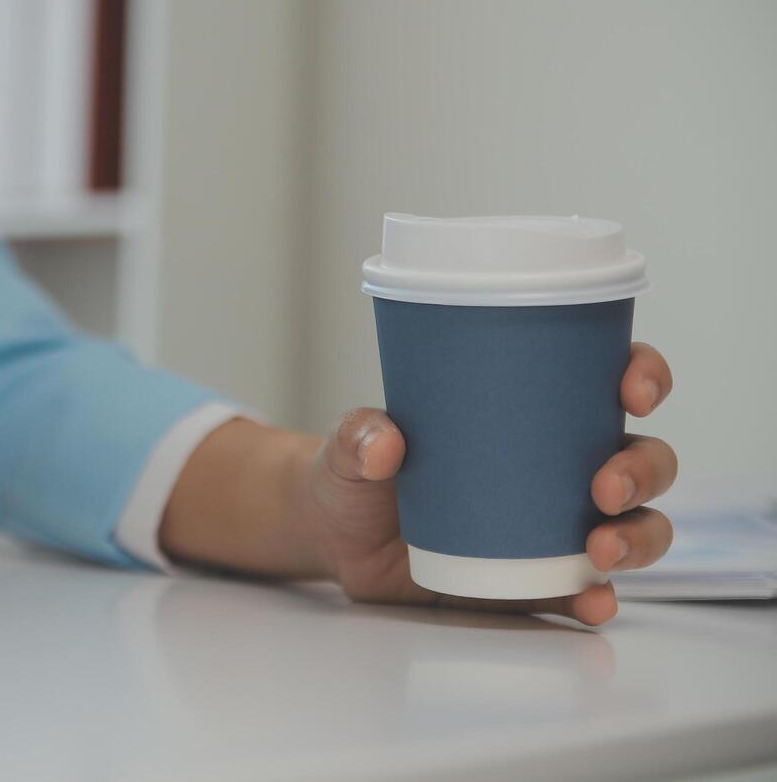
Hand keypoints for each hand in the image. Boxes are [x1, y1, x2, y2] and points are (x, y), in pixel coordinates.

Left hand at [160, 343, 676, 625]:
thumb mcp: (349, 448)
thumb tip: (384, 443)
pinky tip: (594, 602)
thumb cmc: (356, 474)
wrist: (336, 540)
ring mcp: (554, 527)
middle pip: (642, 461)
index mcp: (532, 412)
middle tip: (605, 486)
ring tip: (599, 549)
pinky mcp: (536, 582)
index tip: (633, 389)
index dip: (642, 376)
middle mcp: (559, 467)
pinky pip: (585, 592)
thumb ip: (357, 436)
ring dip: (637, 538)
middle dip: (642, 471)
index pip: (608, 381)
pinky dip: (598, 599)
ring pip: (635, 528)